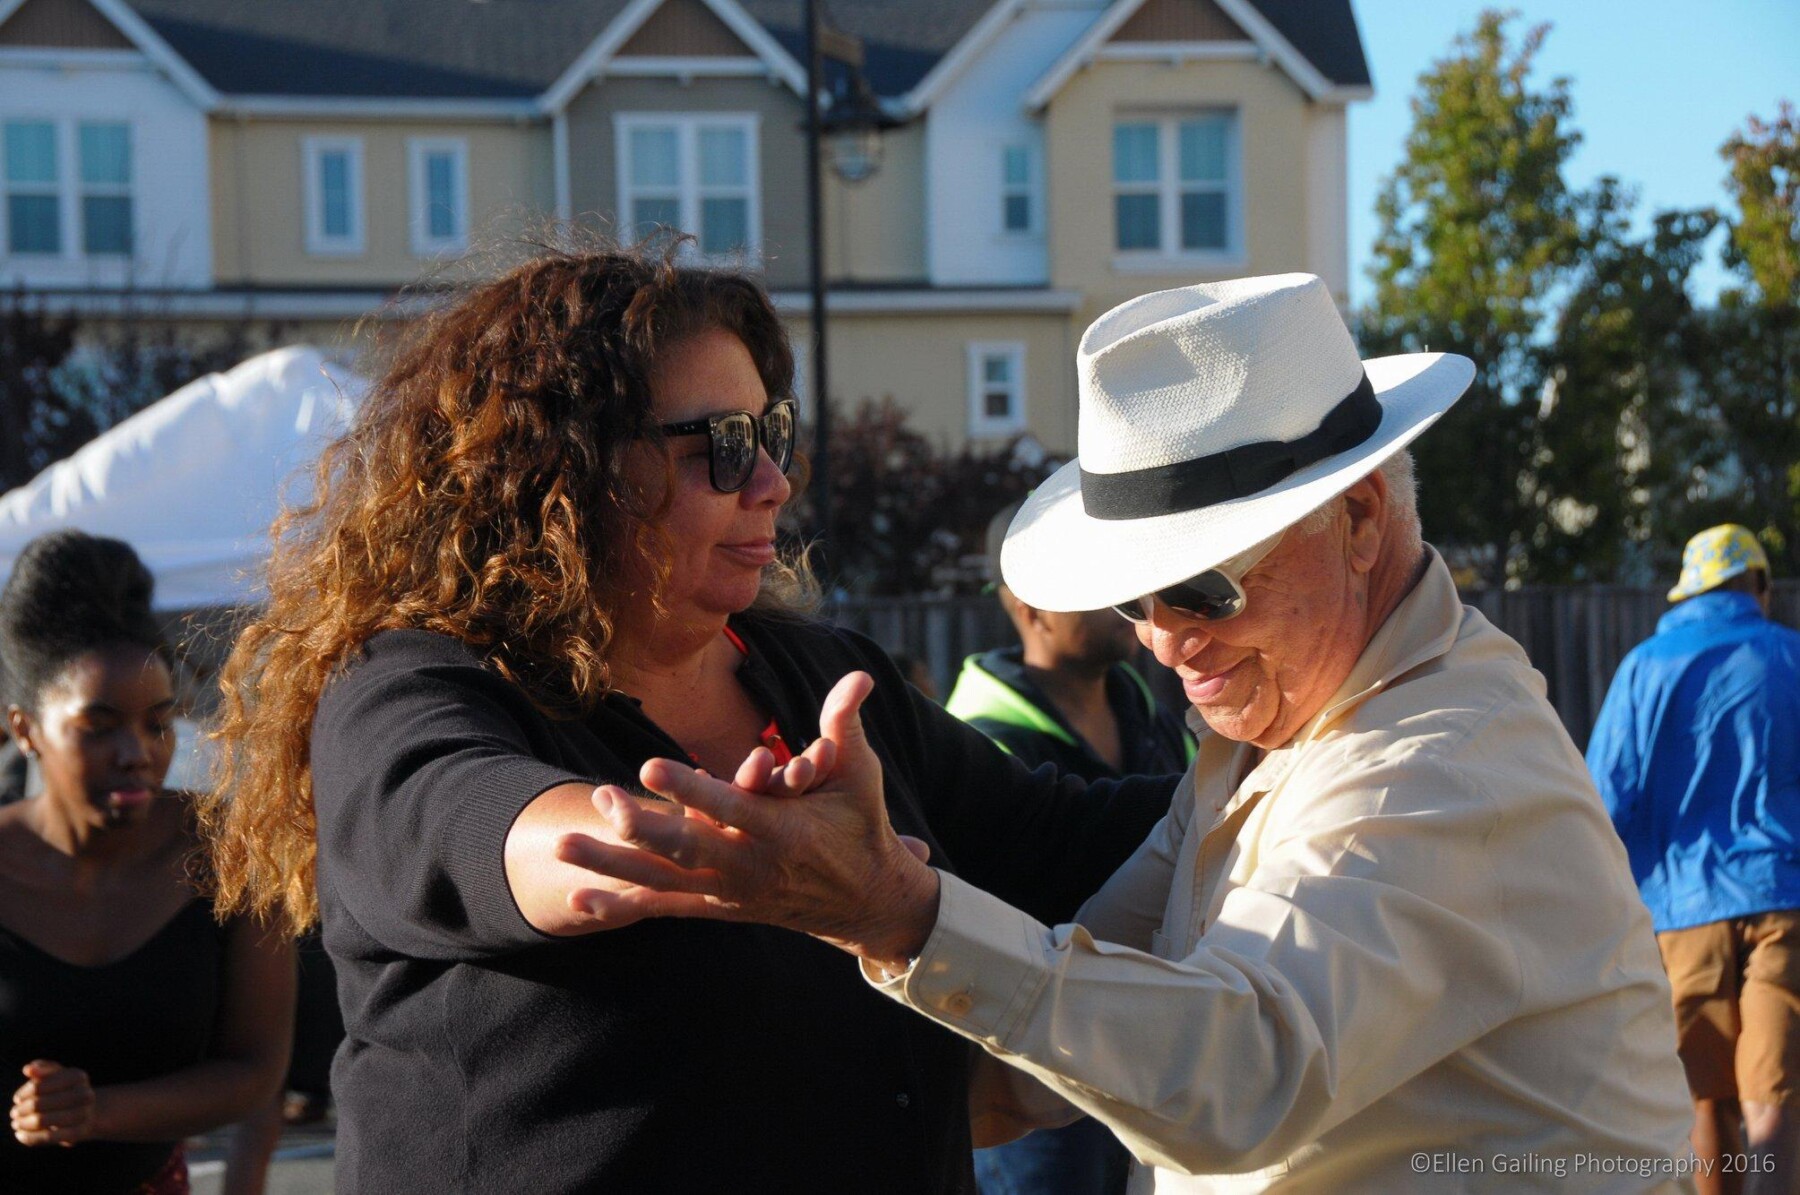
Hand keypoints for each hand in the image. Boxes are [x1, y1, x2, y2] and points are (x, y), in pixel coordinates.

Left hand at [11, 1061, 95, 1146]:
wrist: (87, 1112)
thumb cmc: (64, 1091)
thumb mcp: (56, 1075)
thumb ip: (42, 1069)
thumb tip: (28, 1069)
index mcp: (77, 1076)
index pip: (39, 1086)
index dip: (24, 1093)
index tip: (17, 1099)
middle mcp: (84, 1094)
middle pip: (38, 1104)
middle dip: (22, 1110)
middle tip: (14, 1113)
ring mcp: (83, 1114)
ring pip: (41, 1121)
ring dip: (23, 1123)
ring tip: (16, 1124)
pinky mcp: (78, 1133)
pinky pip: (47, 1138)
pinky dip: (30, 1137)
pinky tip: (21, 1134)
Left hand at [557, 672, 939, 967]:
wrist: (867, 902)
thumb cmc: (862, 826)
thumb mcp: (861, 774)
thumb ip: (846, 725)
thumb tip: (860, 676)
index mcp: (785, 831)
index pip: (732, 808)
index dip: (691, 790)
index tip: (649, 767)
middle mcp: (752, 866)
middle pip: (688, 849)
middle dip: (641, 826)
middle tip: (600, 799)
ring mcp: (731, 892)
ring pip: (663, 880)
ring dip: (611, 865)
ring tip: (562, 845)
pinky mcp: (719, 907)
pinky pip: (663, 906)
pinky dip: (621, 904)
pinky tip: (576, 897)